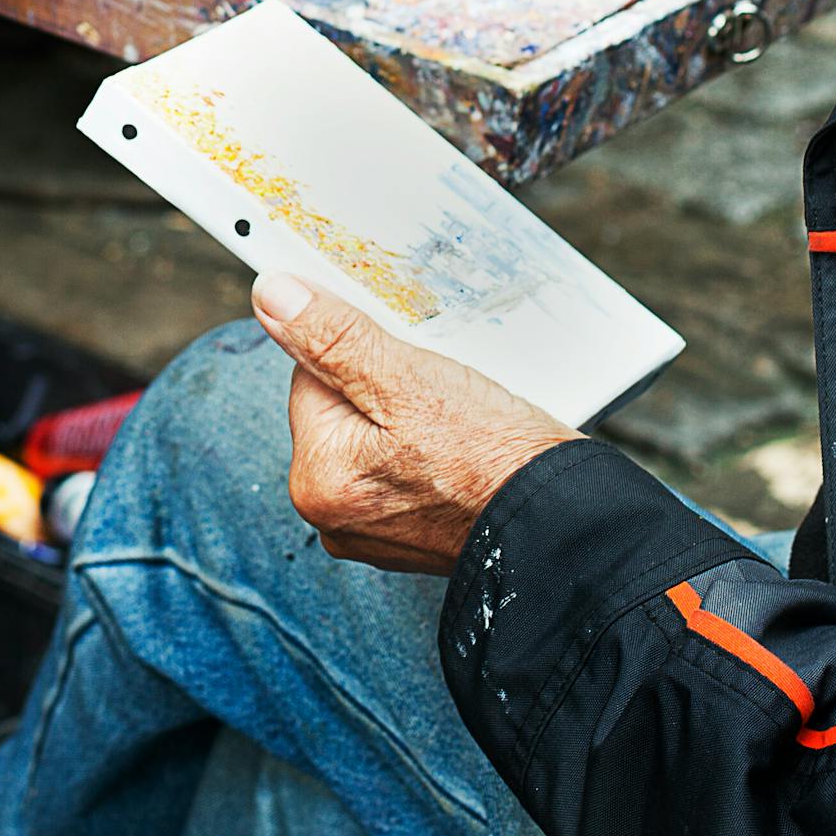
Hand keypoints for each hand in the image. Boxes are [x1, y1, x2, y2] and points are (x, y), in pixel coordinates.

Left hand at [252, 273, 579, 574]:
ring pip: (375, 437)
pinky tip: (464, 448)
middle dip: (387, 387)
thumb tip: (272, 296)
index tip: (409, 359)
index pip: (312, 376)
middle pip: (343, 409)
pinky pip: (402, 471)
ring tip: (459, 421)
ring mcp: (370, 533)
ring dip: (410, 417)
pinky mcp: (408, 538)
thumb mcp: (406, 379)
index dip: (363, 354)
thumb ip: (333, 338)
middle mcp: (331, 515)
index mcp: (315, 479)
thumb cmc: (491, 457)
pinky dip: (429, 453)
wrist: (564, 526)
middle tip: (441, 392)